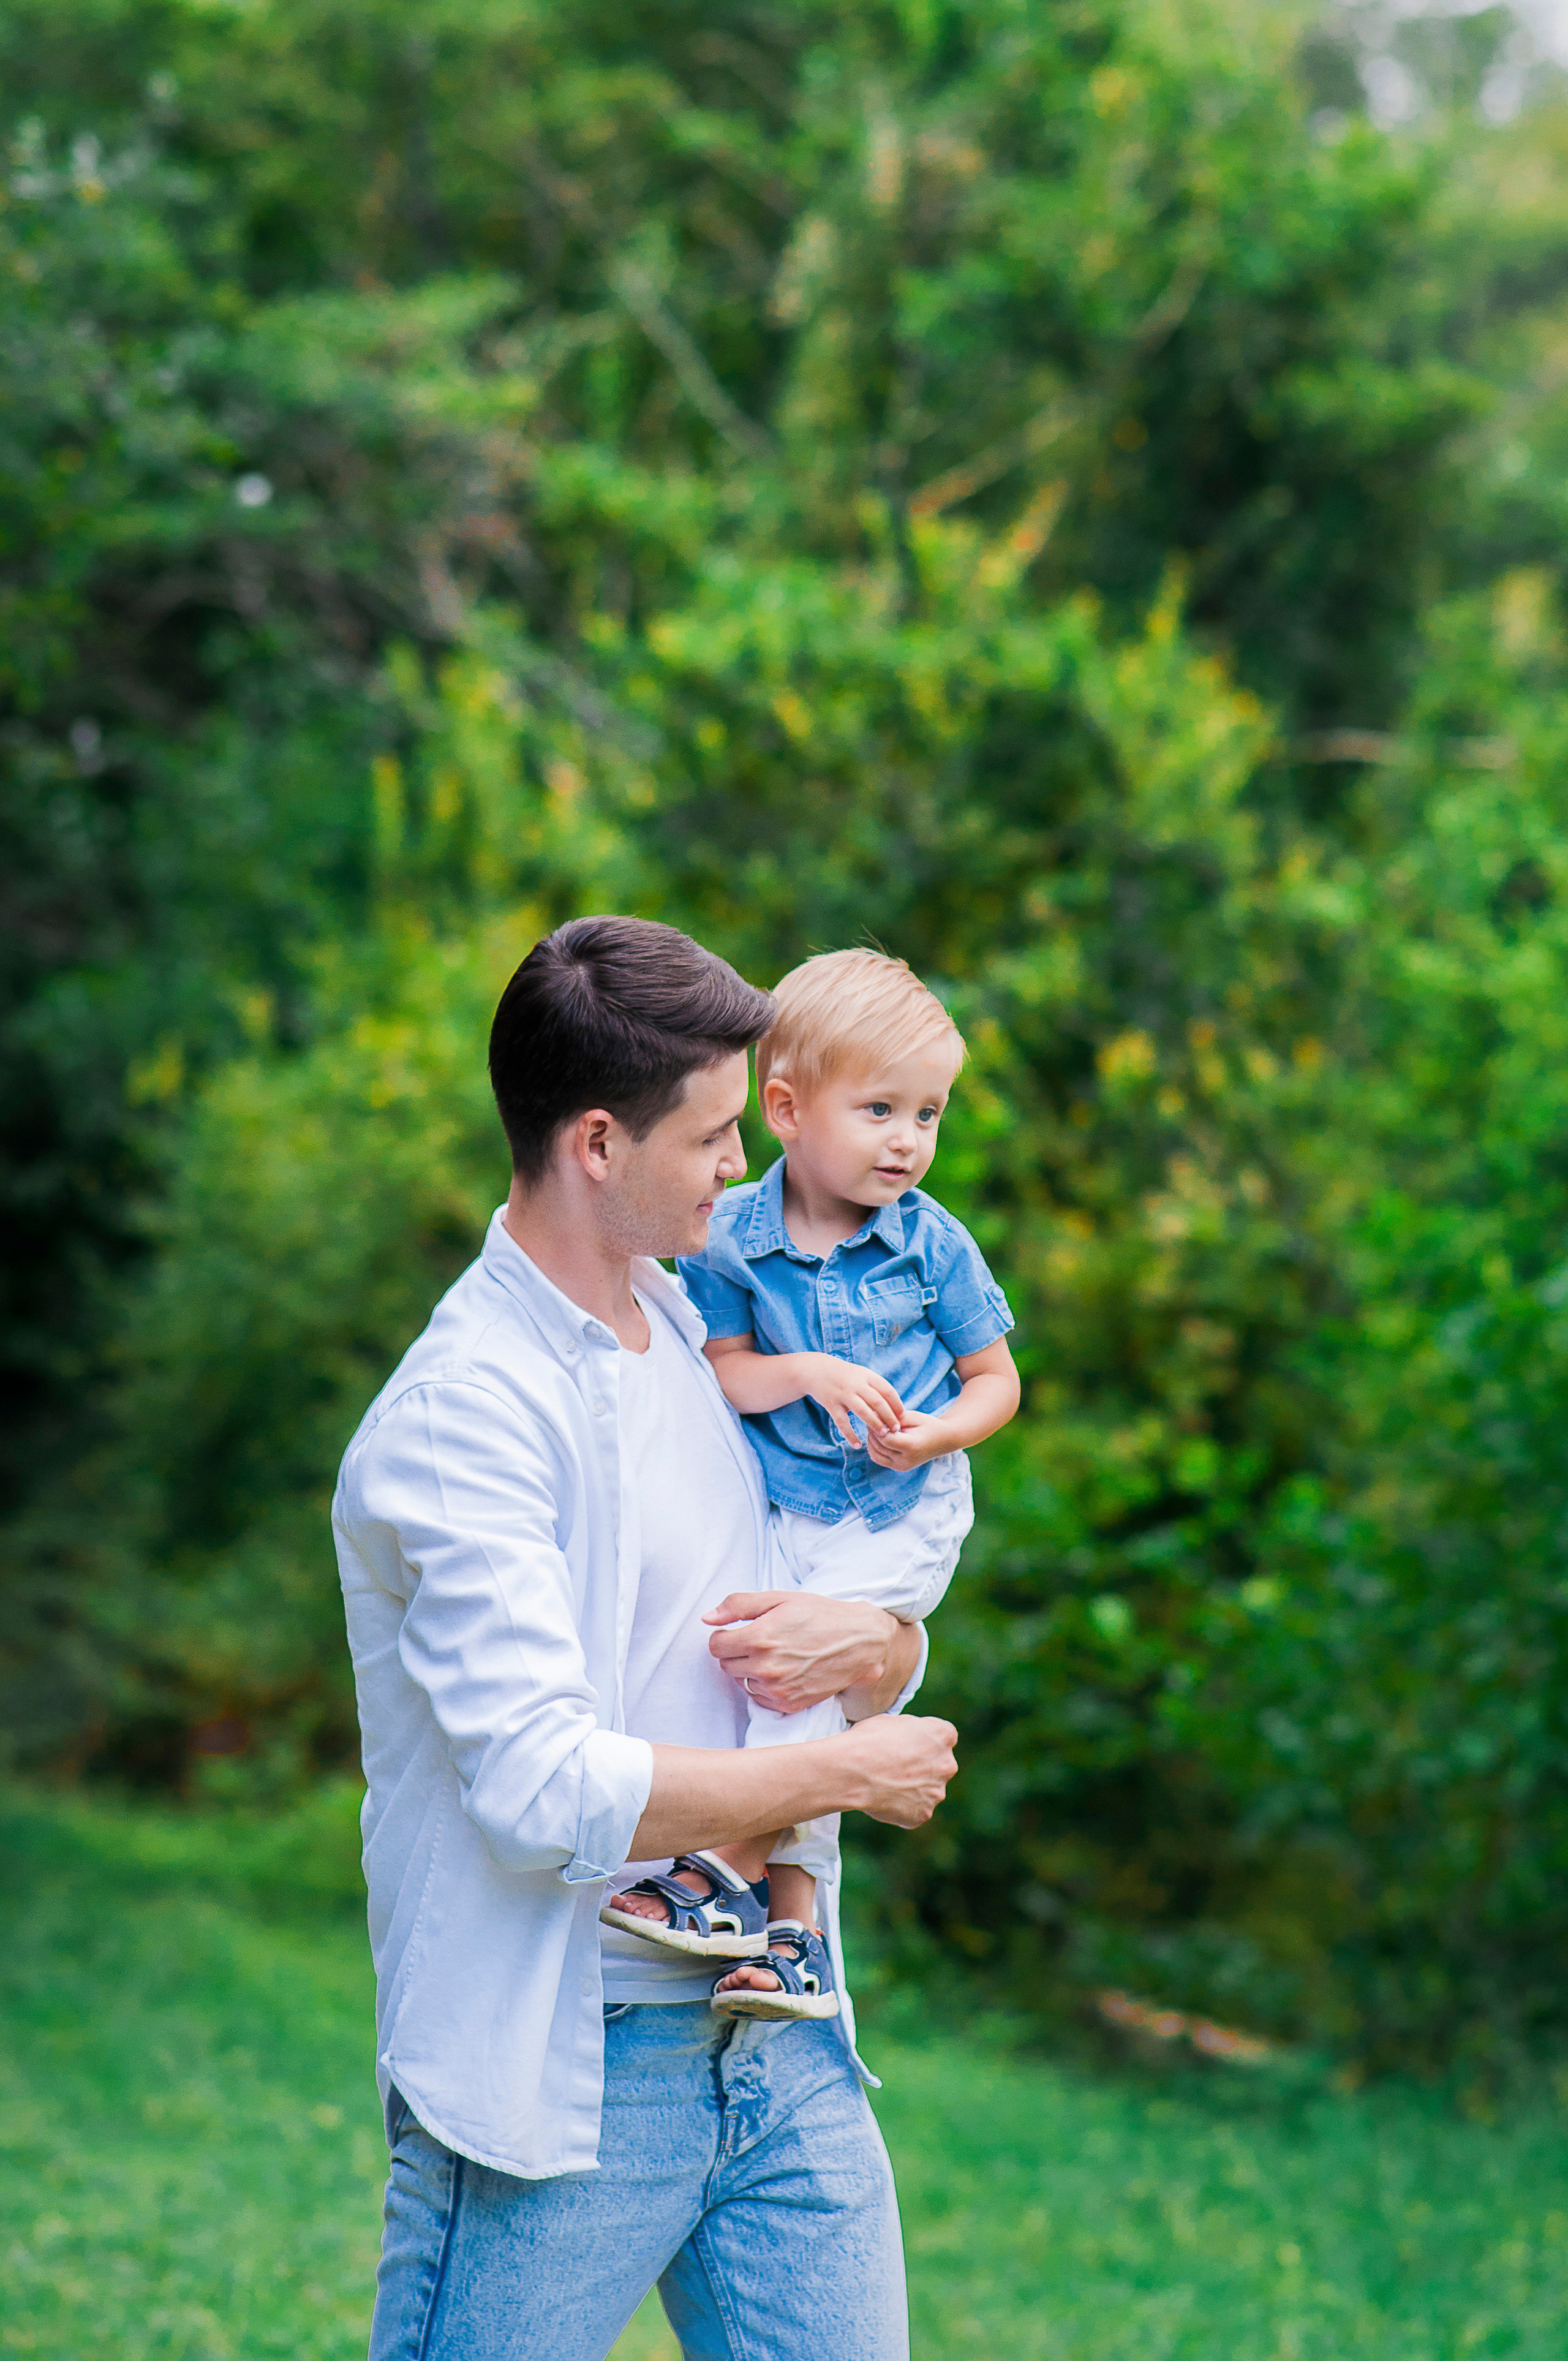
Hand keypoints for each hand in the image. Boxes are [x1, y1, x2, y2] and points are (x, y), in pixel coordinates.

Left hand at [704, 1592, 900, 1713]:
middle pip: (725, 1664)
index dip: (724, 1635)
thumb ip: (738, 1605)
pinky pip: (758, 1698)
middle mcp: (766, 1667)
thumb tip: (707, 1617)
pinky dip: (764, 1686)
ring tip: (775, 1655)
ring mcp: (777, 1689)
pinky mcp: (788, 1705)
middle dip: (737, 1652)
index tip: (739, 1631)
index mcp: (759, 1638)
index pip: (715, 1645)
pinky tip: (783, 1671)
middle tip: (761, 1640)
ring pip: (741, 1682)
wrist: (859, 1643)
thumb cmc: (819, 1615)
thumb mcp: (779, 1598)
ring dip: (749, 1670)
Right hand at [802, 1355, 904, 1446]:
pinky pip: (842, 1422)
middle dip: (889, 1417)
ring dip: (874, 1424)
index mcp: (866, 1376)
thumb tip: (895, 1406)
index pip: (887, 1390)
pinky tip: (857, 1445)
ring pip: (862, 1411)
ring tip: (883, 1435)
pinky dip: (850, 1435)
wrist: (816, 1370)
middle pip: (877, 1402)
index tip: (903, 1416)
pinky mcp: (831, 1404)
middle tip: (896, 1429)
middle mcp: (856, 1384)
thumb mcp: (862, 1374)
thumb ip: (876, 1387)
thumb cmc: (845, 1375)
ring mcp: (843, 1394)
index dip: (897, 1404)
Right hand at [841, 1712, 957, 1827]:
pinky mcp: (924, 1814)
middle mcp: (947, 1764)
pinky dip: (903, 1807)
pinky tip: (884, 1799)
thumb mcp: (893, 1721)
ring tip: (885, 1784)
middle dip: (922, 1767)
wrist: (853, 1771)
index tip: (906, 1745)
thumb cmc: (869, 1740)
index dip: (922, 1742)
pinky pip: (915, 1810)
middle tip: (895, 1767)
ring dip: (913, 1788)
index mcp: (944, 1735)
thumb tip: (910, 1738)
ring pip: (928, 1790)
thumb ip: (911, 1730)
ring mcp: (937, 1792)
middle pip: (939, 1765)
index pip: (942, 1738)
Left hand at [865, 1406, 956, 1471]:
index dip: (877, 1426)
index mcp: (911, 1447)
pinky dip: (874, 1448)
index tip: (874, 1414)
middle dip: (872, 1431)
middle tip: (871, 1418)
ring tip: (875, 1427)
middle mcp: (906, 1460)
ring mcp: (902, 1466)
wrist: (943, 1440)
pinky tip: (877, 1436)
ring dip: (871, 1440)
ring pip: (875, 1454)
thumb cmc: (928, 1425)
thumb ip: (894, 1417)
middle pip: (879, 1446)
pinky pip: (879, 1459)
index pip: (885, 1438)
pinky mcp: (899, 1468)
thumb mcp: (913, 1417)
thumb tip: (874, 1417)